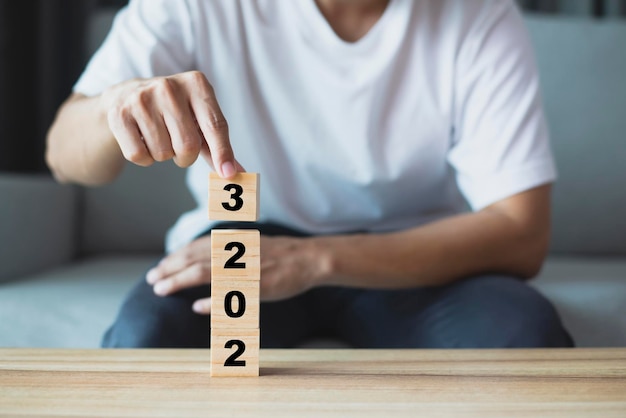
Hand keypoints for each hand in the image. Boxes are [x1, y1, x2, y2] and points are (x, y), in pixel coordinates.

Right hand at [102, 70, 242, 175]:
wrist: (126, 96)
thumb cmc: (173, 112)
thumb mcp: (198, 119)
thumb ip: (218, 146)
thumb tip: (238, 173)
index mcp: (196, 83)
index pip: (215, 125)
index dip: (222, 153)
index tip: (227, 174)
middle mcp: (169, 86)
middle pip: (188, 145)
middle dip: (186, 157)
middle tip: (179, 148)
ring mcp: (142, 98)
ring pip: (163, 153)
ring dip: (164, 156)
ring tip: (158, 137)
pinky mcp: (119, 114)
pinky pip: (140, 156)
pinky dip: (145, 158)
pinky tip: (142, 140)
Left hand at [146, 235, 331, 313]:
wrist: (308, 258)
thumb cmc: (280, 254)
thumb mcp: (250, 245)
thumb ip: (227, 252)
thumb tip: (204, 261)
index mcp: (233, 241)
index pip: (196, 247)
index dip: (175, 257)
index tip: (160, 267)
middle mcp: (235, 251)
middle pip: (193, 258)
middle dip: (169, 268)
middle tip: (152, 279)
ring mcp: (244, 267)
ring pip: (203, 272)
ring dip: (179, 280)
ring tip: (161, 289)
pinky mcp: (255, 284)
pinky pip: (228, 293)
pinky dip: (210, 301)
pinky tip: (196, 307)